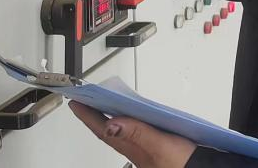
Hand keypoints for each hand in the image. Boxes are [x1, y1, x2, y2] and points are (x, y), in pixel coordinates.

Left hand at [69, 101, 196, 167]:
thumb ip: (137, 133)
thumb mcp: (158, 145)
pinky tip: (130, 115)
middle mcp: (134, 146)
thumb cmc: (179, 163)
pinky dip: (127, 120)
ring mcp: (142, 146)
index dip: (88, 114)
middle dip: (94, 114)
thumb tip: (112, 123)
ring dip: (108, 116)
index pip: (103, 128)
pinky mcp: (153, 143)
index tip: (76, 101)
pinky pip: (132, 130)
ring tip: (100, 105)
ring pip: (119, 130)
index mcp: (131, 145)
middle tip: (84, 99)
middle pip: (108, 128)